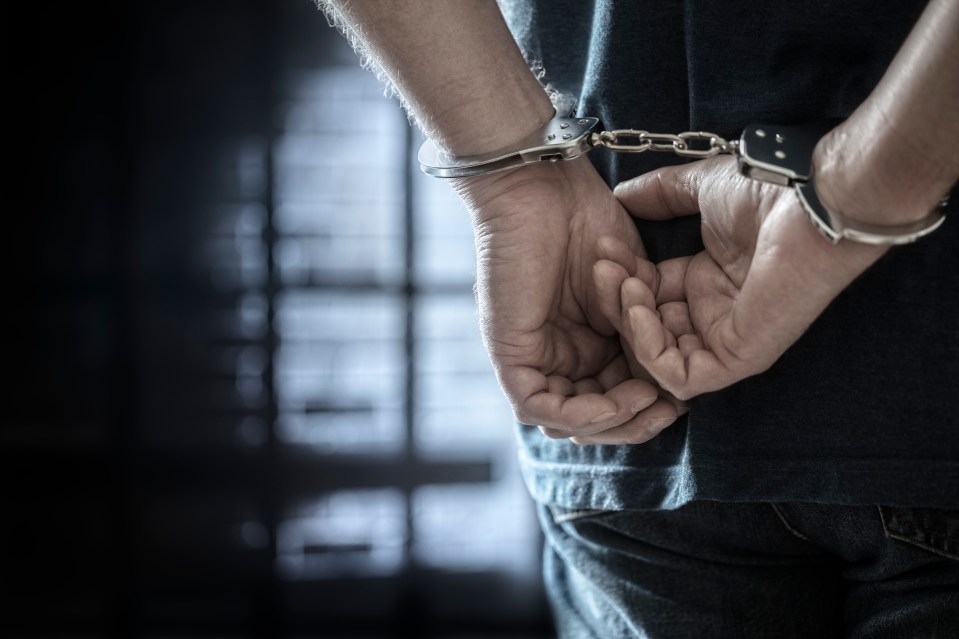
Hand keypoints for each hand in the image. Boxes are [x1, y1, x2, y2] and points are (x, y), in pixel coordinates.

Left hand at [454, 156, 684, 443]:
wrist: (545, 187)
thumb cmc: (586, 222)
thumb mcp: (630, 289)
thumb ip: (642, 331)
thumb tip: (669, 380)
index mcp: (582, 343)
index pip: (612, 396)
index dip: (647, 406)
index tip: (683, 397)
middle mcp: (554, 356)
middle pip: (591, 417)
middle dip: (634, 422)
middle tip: (670, 409)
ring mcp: (529, 358)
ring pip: (567, 420)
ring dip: (614, 421)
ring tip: (650, 400)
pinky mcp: (509, 355)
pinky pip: (539, 406)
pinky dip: (584, 413)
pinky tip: (622, 396)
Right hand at [595, 156, 886, 400]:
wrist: (809, 201)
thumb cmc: (768, 193)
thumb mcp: (699, 189)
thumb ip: (659, 194)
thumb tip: (620, 196)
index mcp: (706, 281)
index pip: (647, 296)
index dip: (620, 277)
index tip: (603, 248)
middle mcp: (713, 314)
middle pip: (645, 328)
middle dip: (616, 300)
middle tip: (603, 267)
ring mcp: (725, 339)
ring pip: (656, 358)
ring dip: (629, 323)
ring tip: (625, 284)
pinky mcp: (737, 358)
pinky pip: (679, 377)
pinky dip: (649, 349)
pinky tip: (641, 307)